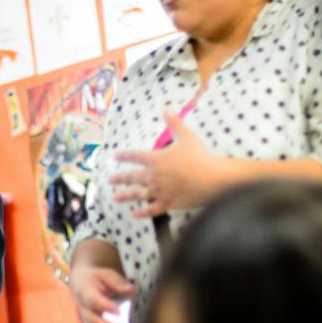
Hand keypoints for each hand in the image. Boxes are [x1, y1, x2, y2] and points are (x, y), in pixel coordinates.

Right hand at [68, 264, 134, 322]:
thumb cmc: (96, 278)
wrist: (80, 282)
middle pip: (92, 320)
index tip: (119, 312)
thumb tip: (132, 289)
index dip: (105, 306)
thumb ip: (118, 283)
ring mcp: (84, 318)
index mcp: (84, 291)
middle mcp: (82, 307)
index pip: (94, 301)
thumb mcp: (106, 275)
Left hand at [111, 110, 230, 217]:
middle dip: (119, 178)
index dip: (124, 156)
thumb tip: (166, 109)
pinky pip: (150, 210)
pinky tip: (133, 214)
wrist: (212, 178)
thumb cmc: (200, 156)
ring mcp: (159, 191)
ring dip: (124, 196)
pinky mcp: (167, 204)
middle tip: (109, 179)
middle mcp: (153, 176)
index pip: (135, 156)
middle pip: (131, 177)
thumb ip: (174, 123)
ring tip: (114, 197)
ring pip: (137, 195)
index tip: (115, 156)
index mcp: (156, 159)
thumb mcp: (186, 136)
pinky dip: (141, 213)